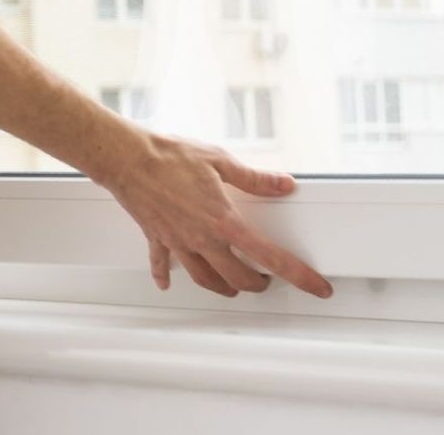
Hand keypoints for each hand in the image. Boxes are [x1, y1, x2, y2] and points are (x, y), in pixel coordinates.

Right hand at [109, 129, 332, 298]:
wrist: (127, 158)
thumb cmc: (168, 156)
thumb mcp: (219, 160)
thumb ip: (254, 178)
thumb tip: (283, 184)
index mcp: (223, 222)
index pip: (270, 257)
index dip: (299, 275)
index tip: (316, 287)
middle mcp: (202, 240)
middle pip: (237, 278)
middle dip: (257, 284)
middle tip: (267, 281)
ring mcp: (178, 243)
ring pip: (205, 279)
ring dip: (222, 286)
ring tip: (231, 285)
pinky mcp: (157, 238)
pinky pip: (163, 264)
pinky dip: (167, 275)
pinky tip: (168, 282)